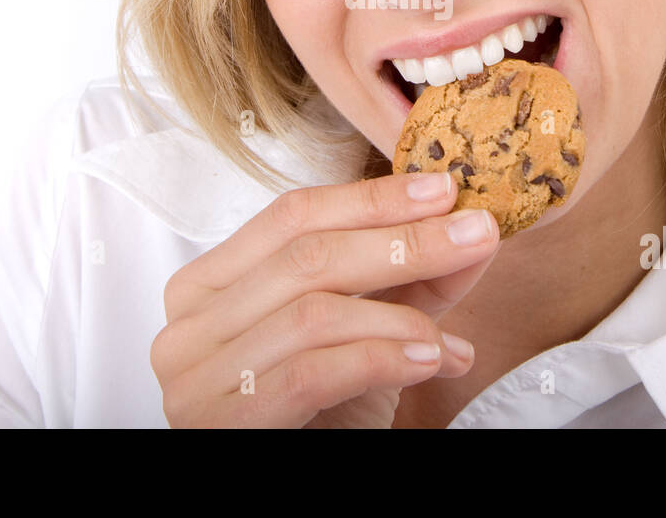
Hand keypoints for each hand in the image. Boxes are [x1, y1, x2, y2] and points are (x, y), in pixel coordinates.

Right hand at [149, 171, 500, 426]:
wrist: (296, 477)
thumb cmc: (316, 415)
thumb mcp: (359, 333)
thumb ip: (405, 283)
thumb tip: (470, 231)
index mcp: (209, 285)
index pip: (292, 216)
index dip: (372, 199)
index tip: (444, 189)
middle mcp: (190, 326)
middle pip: (306, 258)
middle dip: (401, 242)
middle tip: (475, 234)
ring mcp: (197, 377)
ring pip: (312, 314)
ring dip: (400, 318)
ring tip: (452, 338)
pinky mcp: (224, 424)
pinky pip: (312, 373)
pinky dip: (381, 360)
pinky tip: (430, 362)